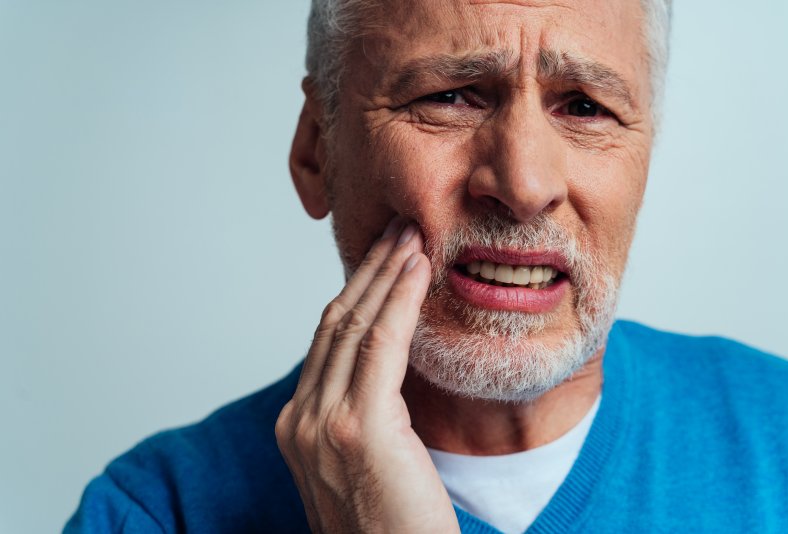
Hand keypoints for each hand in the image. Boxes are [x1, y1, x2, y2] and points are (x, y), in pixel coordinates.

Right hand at [275, 218, 458, 533]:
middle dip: (369, 270)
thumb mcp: (366, 465)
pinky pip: (381, 342)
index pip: (326, 341)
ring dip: (385, 272)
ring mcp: (322, 424)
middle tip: (398, 229)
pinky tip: (419, 268)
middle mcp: (300, 420)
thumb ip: (363, 416)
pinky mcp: (359, 427)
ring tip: (413, 235)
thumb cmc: (395, 528)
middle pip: (334, 323)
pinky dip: (400, 298)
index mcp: (299, 427)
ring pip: (353, 323)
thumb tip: (388, 370)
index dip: (356, 292)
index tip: (383, 259)